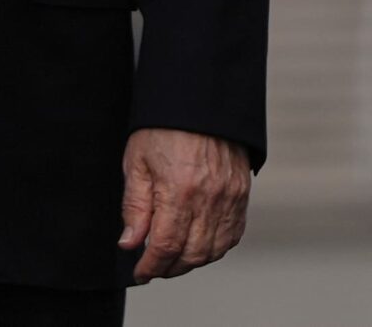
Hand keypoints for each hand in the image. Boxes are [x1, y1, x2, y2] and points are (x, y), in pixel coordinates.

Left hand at [118, 127, 249, 280]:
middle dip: (169, 269)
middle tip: (154, 266)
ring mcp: (229, 196)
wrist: (200, 99)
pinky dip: (216, 247)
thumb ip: (135, 207)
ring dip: (192, 262)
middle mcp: (208, 198)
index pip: (165, 247)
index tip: (140, 272)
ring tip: (174, 258)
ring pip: (214, 250)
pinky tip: (200, 244)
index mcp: (179, 191)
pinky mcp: (241, 192)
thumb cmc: (165, 127)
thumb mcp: (137, 162)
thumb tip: (130, 243)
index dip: (150, 267)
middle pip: (191, 255)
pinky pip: (233, 234)